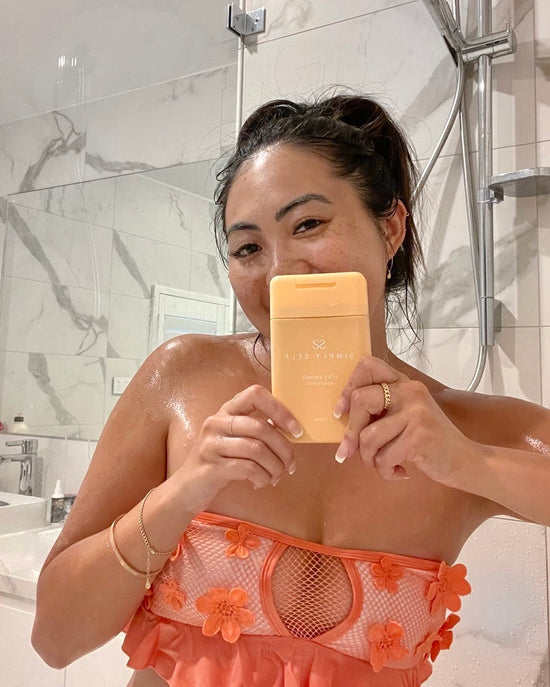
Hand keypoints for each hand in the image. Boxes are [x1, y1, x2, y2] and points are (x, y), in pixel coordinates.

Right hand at [178, 385, 302, 509]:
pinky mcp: (211, 467)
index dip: (280, 410)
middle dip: (284, 449)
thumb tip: (291, 431)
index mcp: (226, 411)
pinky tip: (260, 483)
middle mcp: (216, 422)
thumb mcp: (233, 439)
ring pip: (257, 450)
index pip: (255, 394)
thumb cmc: (218, 462)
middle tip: (291, 465)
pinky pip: (248, 468)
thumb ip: (255, 430)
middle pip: (261, 427)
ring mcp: (211, 444)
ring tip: (276, 476)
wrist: (186, 489)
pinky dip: (262, 477)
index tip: (296, 430)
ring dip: (275, 467)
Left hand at [333, 356, 474, 485]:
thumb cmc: (430, 441)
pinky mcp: (419, 437)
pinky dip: (385, 471)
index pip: (368, 366)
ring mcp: (416, 413)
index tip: (341, 412)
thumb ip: (382, 411)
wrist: (465, 461)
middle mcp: (410, 392)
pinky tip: (399, 472)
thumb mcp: (407, 416)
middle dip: (350, 432)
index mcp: (404, 383)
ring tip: (382, 464)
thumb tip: (342, 419)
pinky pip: (383, 457)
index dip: (348, 388)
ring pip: (368, 437)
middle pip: (360, 401)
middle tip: (350, 451)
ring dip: (369, 459)